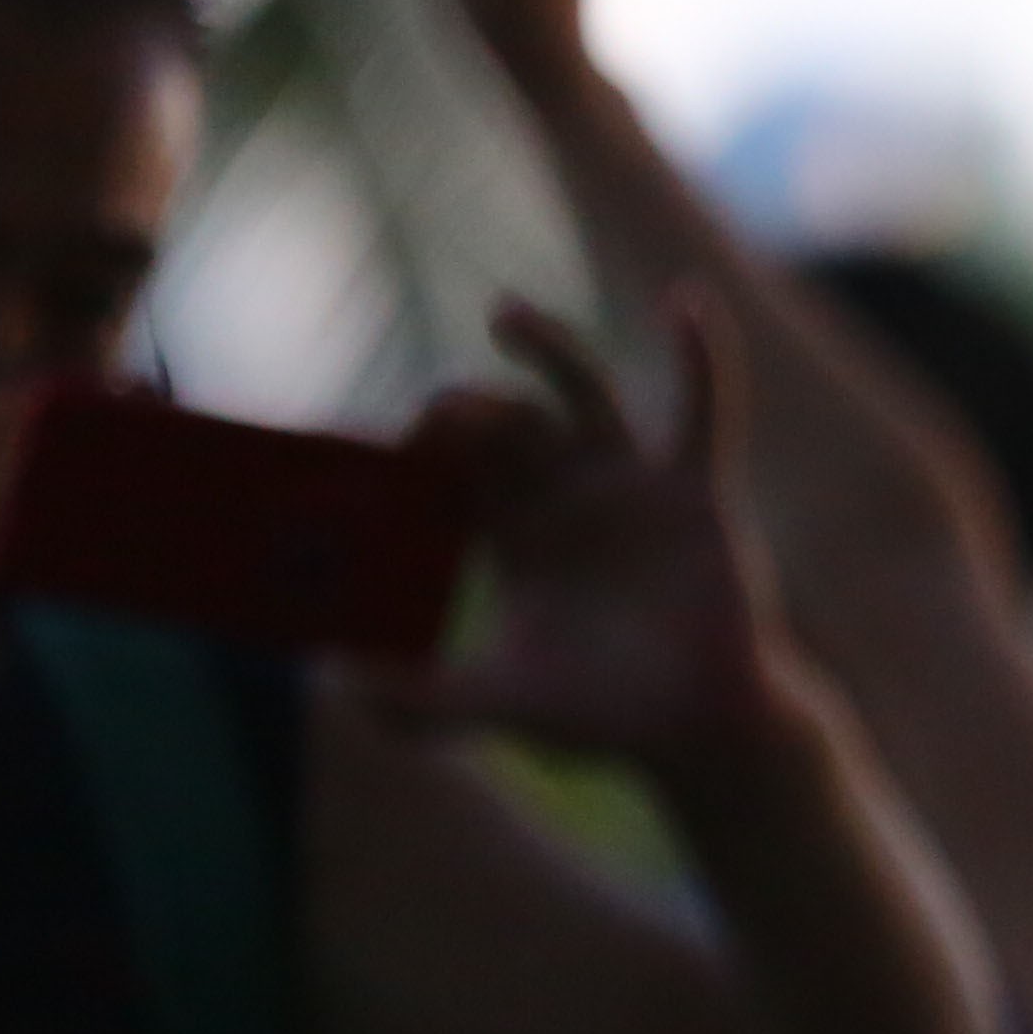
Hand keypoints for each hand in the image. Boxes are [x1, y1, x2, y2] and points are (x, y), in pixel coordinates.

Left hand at [380, 294, 799, 774]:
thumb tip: (330, 681)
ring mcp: (630, 484)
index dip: (407, 451)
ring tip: (503, 314)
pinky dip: (701, 357)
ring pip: (580, 392)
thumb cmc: (598, 715)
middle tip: (433, 423)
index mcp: (509, 532)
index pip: (446, 468)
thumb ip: (419, 699)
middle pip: (502, 420)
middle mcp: (563, 493)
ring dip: (546, 346)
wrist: (692, 730)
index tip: (367, 451)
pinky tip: (683, 303)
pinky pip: (703, 409)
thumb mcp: (497, 701)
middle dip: (463, 413)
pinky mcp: (694, 491)